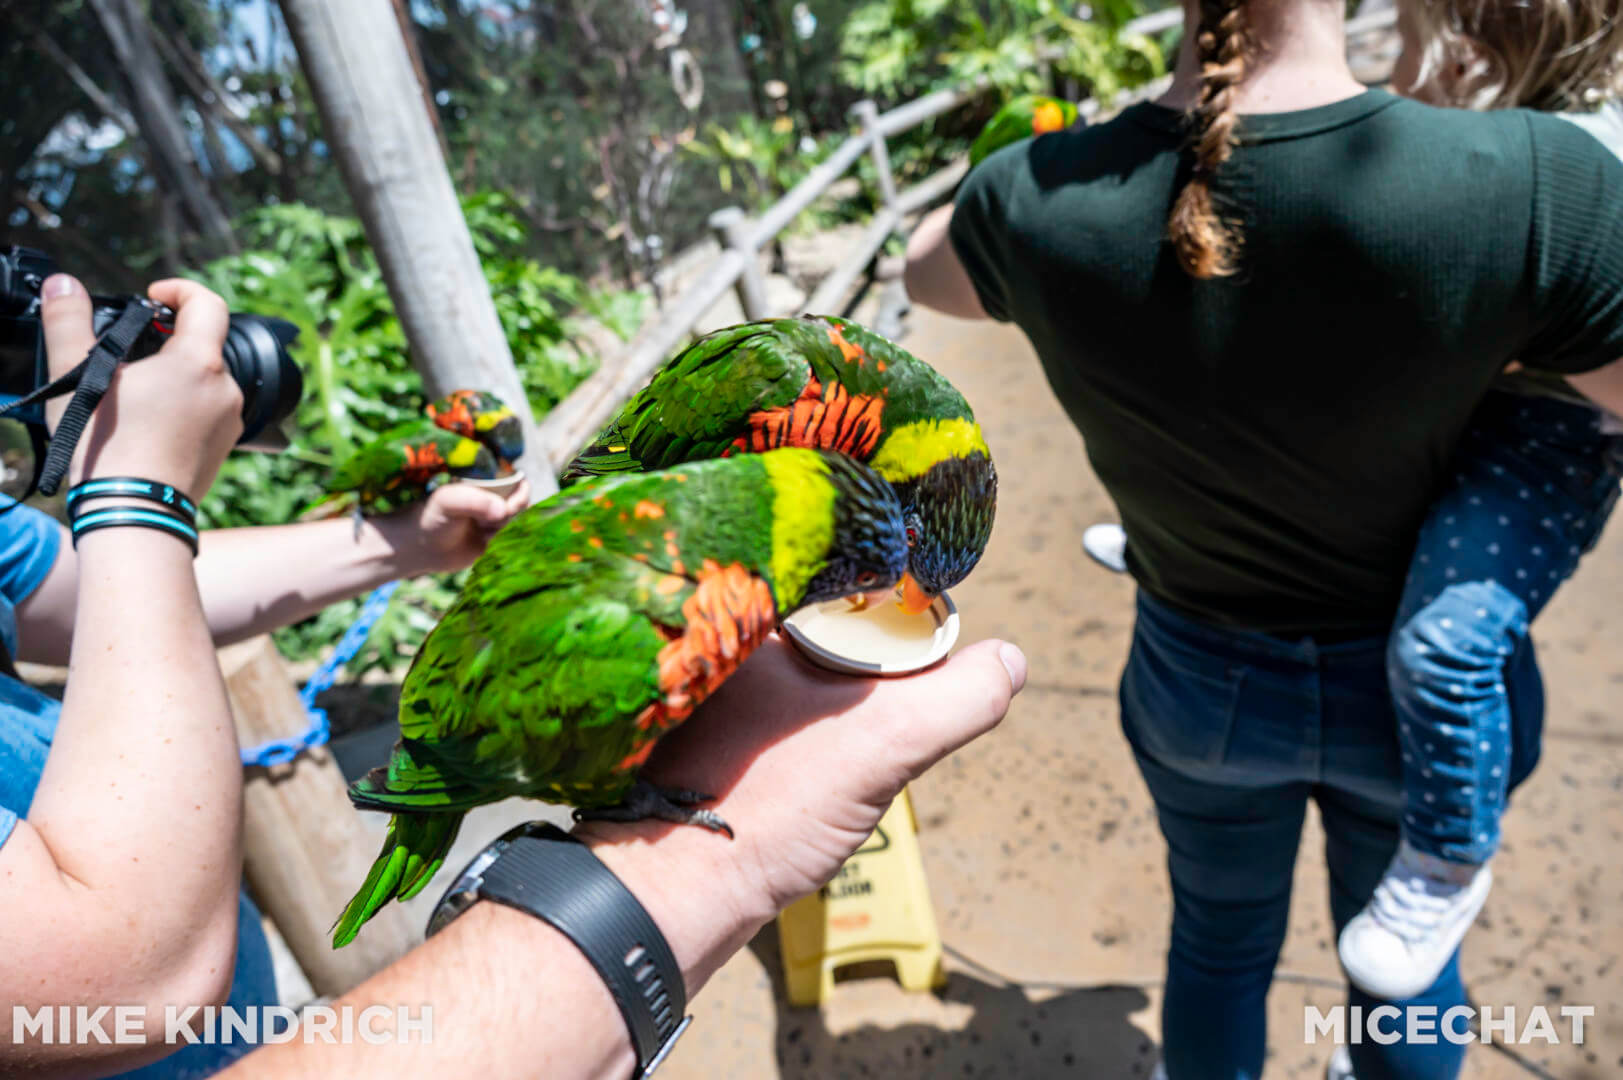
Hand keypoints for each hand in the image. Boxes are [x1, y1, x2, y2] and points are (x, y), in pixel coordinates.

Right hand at [38, 276, 242, 497]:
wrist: (134, 512)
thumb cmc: (106, 446)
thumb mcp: (78, 377)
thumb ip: (68, 321)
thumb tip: (63, 284)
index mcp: (199, 362)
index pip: (209, 304)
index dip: (181, 290)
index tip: (153, 296)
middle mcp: (226, 388)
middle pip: (205, 344)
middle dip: (169, 340)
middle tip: (129, 352)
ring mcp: (231, 420)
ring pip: (205, 380)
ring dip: (175, 375)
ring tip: (133, 393)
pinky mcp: (226, 446)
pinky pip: (208, 411)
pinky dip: (183, 405)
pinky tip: (149, 422)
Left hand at [376, 478, 531, 575]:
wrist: (420, 547)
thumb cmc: (431, 517)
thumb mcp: (448, 501)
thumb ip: (475, 501)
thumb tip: (503, 511)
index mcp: (485, 484)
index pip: (516, 483)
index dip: (520, 493)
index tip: (514, 503)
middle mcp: (493, 501)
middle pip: (521, 505)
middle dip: (511, 515)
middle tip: (492, 523)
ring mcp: (495, 522)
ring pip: (517, 524)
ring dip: (504, 530)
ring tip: (484, 533)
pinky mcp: (494, 542)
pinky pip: (511, 542)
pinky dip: (503, 544)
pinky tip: (485, 543)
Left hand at [574, 636, 1026, 990]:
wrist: (673, 895)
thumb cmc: (763, 807)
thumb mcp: (884, 743)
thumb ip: (955, 697)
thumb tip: (1010, 660)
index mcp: (747, 608)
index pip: (842, 576)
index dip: (892, 600)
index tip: (918, 637)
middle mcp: (711, 637)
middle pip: (821, 622)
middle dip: (863, 655)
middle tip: (876, 709)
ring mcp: (700, 688)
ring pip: (794, 669)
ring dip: (829, 698)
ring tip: (831, 748)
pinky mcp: (695, 734)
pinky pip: (767, 708)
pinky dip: (799, 729)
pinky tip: (805, 768)